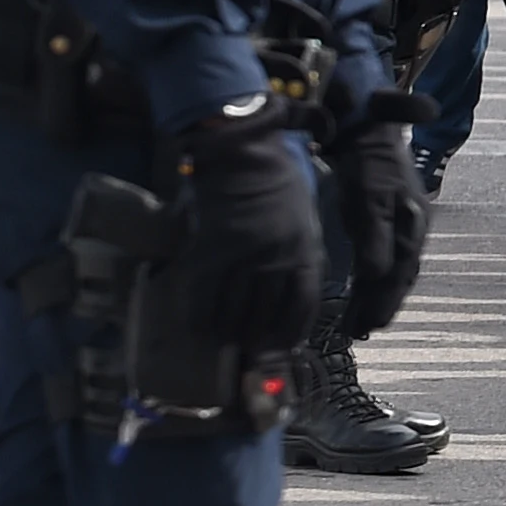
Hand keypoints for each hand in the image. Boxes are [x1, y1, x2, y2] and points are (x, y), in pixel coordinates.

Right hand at [167, 94, 325, 352]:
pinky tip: (202, 329)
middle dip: (258, 339)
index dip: (292, 334)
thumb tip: (289, 299)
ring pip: (234, 311)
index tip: (284, 349)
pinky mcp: (209, 251)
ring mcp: (242, 257)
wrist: (243, 156)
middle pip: (266, 315)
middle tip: (250, 349)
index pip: (302, 306)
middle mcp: (275, 259)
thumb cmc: (278, 187)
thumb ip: (299, 259)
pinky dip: (201, 318)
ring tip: (228, 341)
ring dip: (230, 333)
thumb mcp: (303, 223)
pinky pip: (203, 296)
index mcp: (304, 251)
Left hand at [332, 113, 430, 342]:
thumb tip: (376, 275)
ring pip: (396, 270)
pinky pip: (389, 258)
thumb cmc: (368, 165)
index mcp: (412, 227)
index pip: (400, 274)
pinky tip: (365, 292)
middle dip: (382, 306)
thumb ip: (374, 237)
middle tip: (362, 332)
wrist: (369, 131)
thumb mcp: (370, 200)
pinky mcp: (390, 221)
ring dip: (380, 297)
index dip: (384, 301)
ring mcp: (404, 225)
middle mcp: (413, 230)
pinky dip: (377, 280)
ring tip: (363, 324)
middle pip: (400, 277)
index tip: (368, 326)